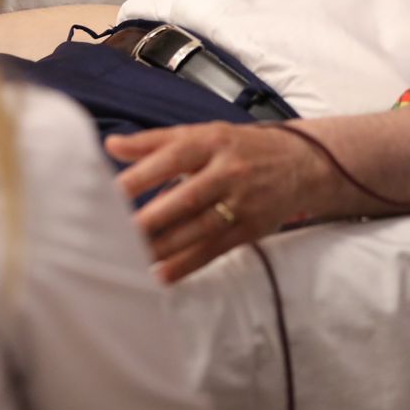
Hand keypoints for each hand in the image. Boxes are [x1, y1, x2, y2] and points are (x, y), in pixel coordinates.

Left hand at [107, 122, 330, 282]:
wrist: (300, 163)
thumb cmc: (240, 147)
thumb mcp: (202, 134)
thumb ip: (155, 142)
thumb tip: (111, 146)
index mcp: (211, 142)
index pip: (172, 157)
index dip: (141, 176)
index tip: (109, 194)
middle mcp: (228, 171)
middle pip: (185, 198)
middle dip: (149, 219)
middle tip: (113, 234)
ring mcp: (242, 202)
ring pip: (198, 229)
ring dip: (163, 247)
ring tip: (128, 258)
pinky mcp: (251, 229)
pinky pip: (214, 250)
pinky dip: (186, 265)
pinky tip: (161, 275)